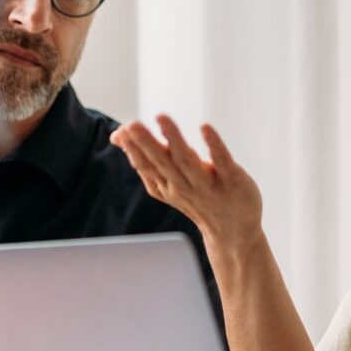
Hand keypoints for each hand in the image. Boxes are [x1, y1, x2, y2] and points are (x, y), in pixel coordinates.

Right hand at [111, 117, 264, 255]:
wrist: (233, 233)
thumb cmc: (197, 199)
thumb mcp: (167, 181)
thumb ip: (145, 159)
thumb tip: (117, 135)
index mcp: (166, 185)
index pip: (146, 166)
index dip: (133, 149)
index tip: (122, 131)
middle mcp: (184, 185)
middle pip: (163, 162)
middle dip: (146, 143)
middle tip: (132, 125)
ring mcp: (209, 184)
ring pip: (187, 161)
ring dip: (174, 139)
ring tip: (161, 118)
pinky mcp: (233, 180)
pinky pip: (222, 161)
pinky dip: (213, 145)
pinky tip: (204, 127)